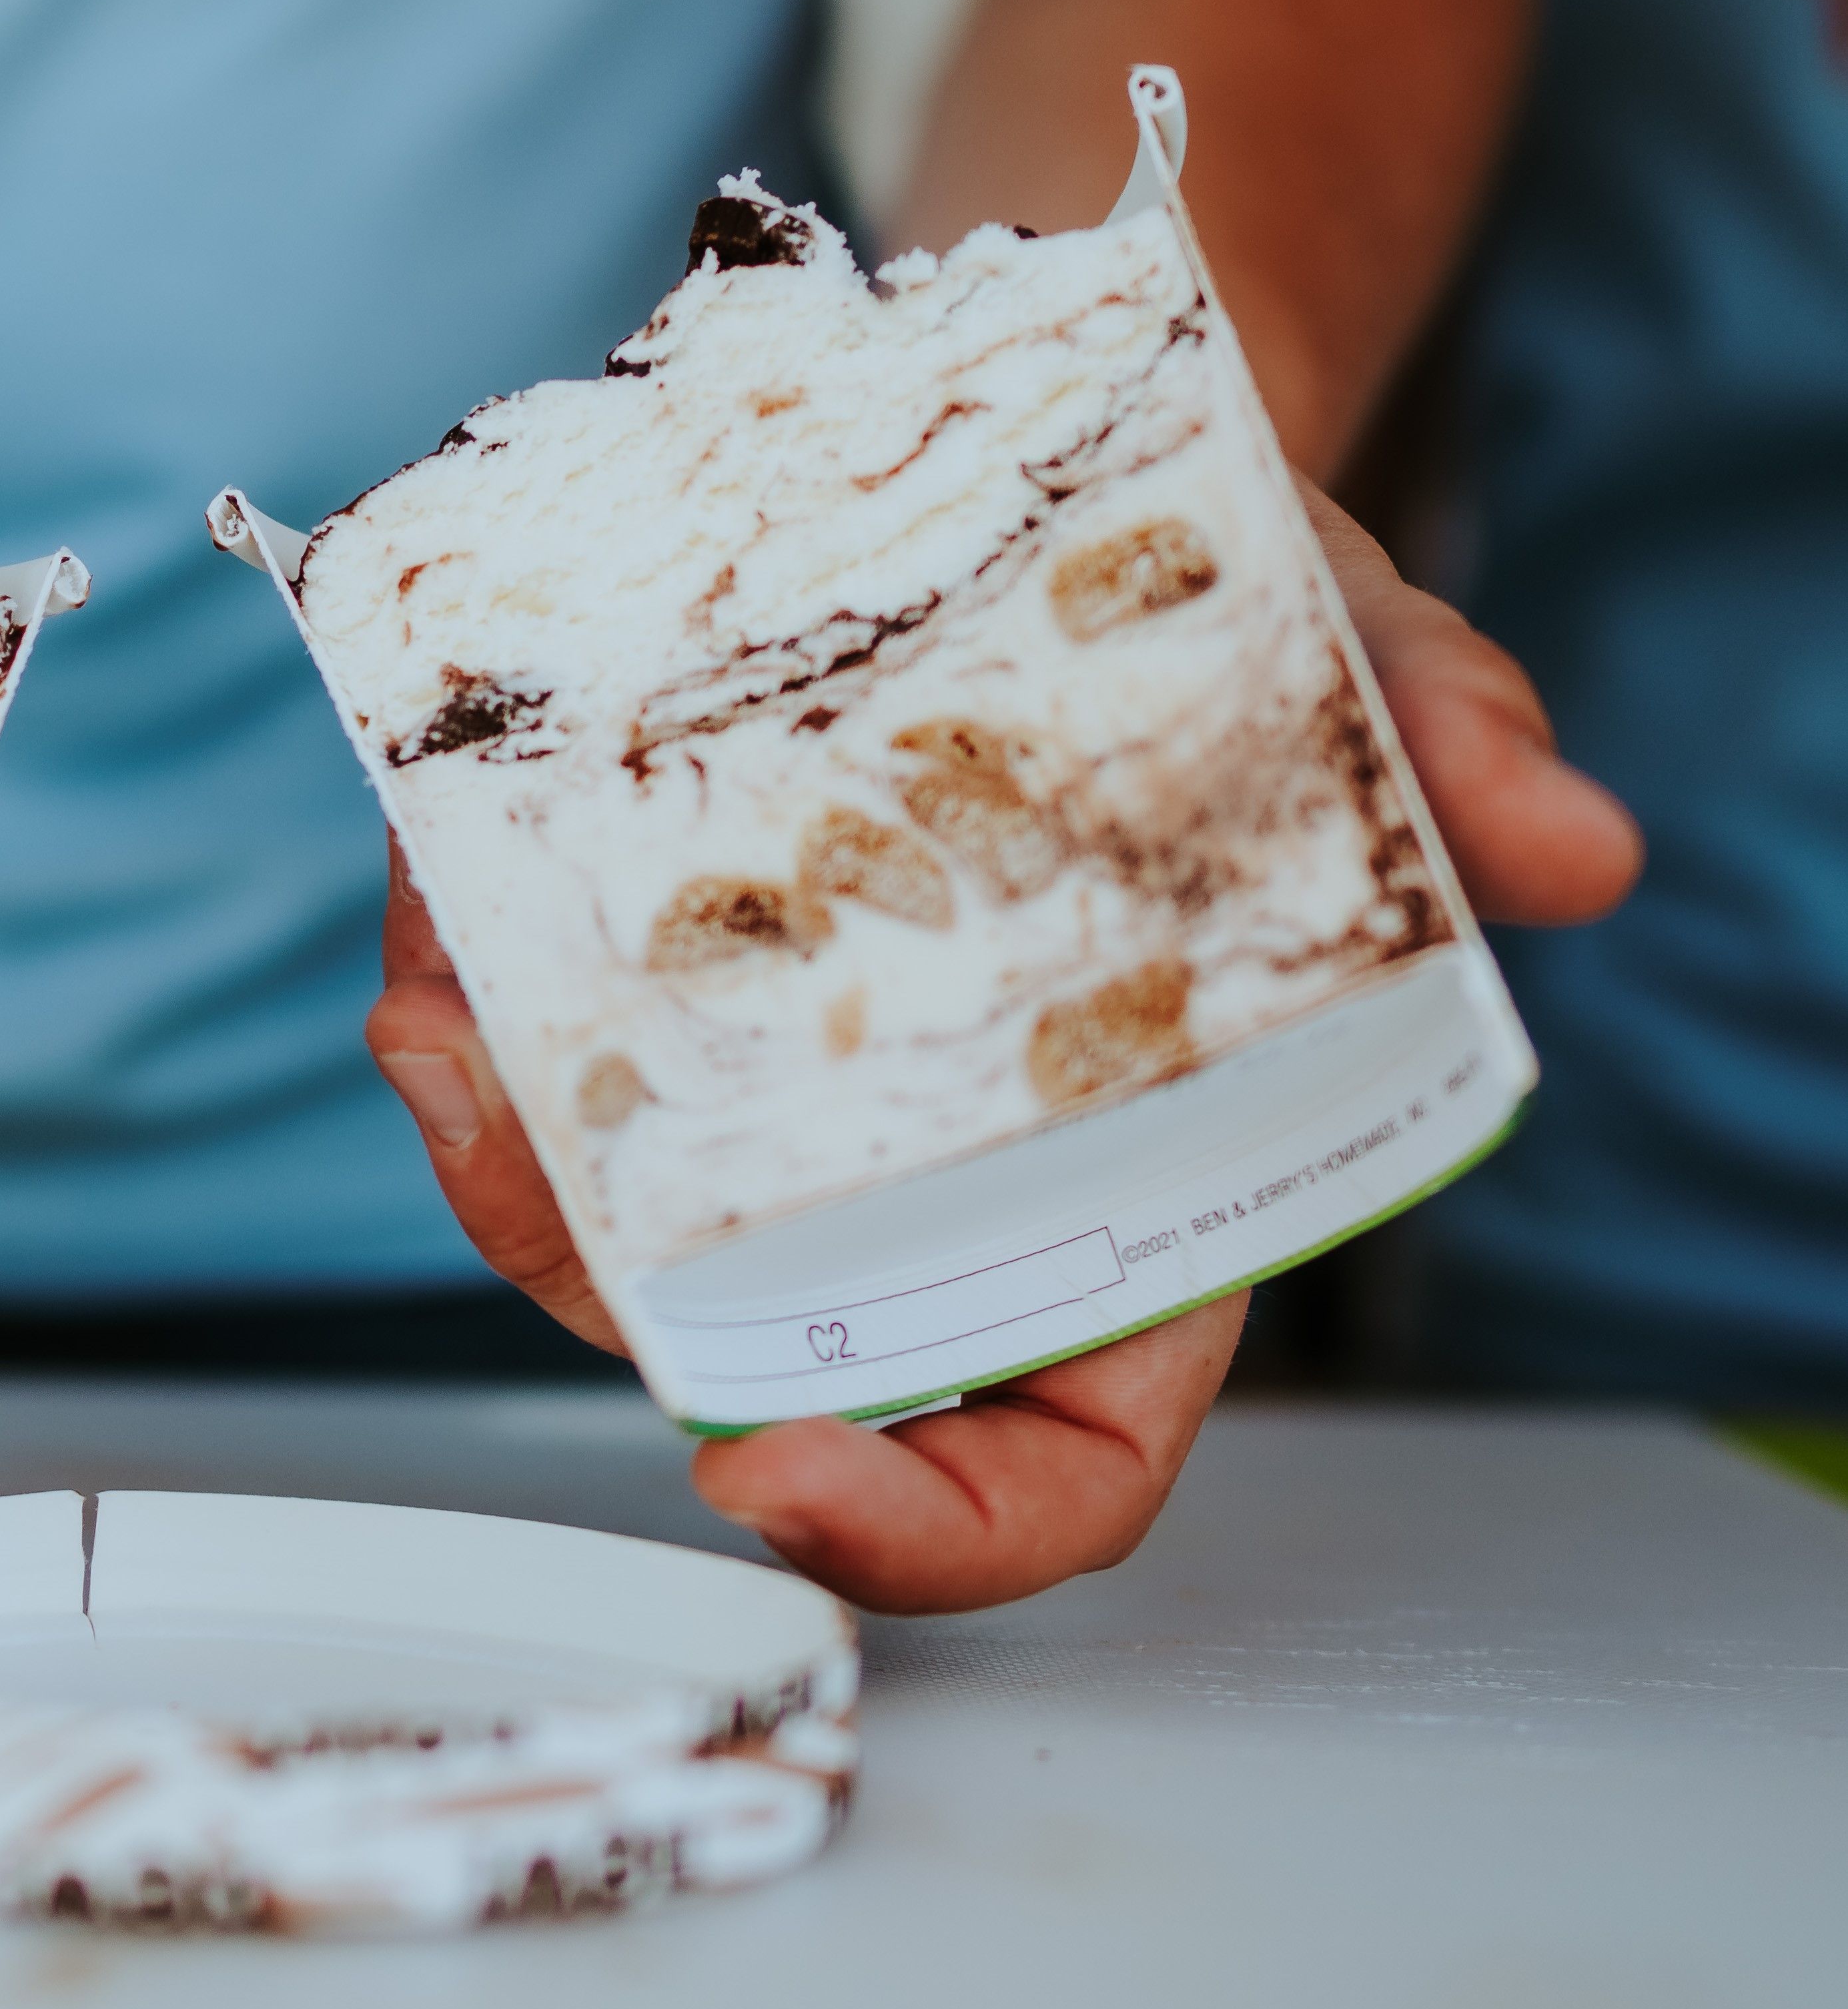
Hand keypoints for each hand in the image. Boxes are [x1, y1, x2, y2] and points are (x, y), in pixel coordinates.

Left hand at [366, 497, 1641, 1616]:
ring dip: (493, 1122)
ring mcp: (774, 1099)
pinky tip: (440, 867)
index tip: (771, 1476)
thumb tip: (1568, 843)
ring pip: (597, 1210)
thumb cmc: (1236, 639)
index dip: (916, 1528)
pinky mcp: (652, 980)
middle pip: (742, 1342)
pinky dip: (463, 973)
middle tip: (504, 1119)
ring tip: (445, 991)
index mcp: (1125, 1209)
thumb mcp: (1350, 665)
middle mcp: (930, 1189)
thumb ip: (1443, 754)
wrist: (1069, 480)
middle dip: (595, 1268)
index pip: (1036, 1477)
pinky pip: (524, 1047)